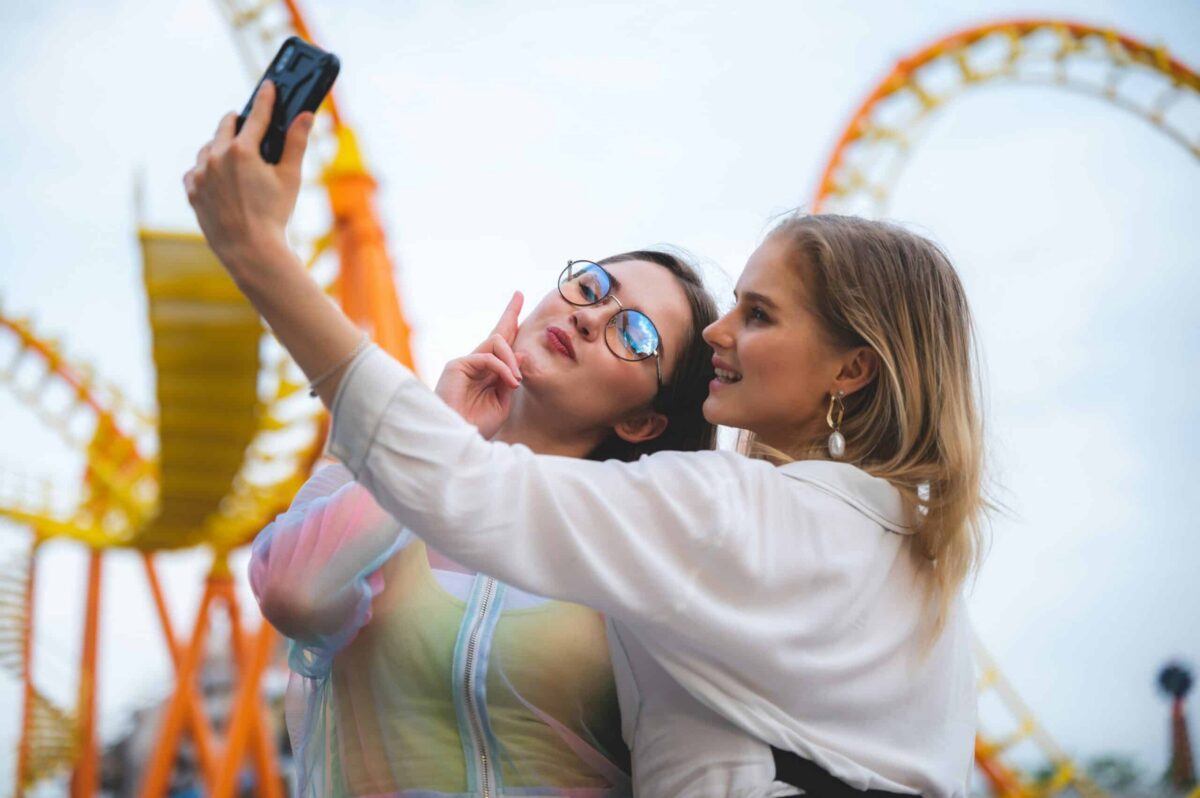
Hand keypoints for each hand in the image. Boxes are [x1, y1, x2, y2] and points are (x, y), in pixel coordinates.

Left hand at [183, 80, 312, 281]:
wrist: (249, 251)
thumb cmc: (274, 216)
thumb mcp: (290, 178)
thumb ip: (297, 143)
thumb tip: (306, 115)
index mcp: (243, 150)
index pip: (257, 115)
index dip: (266, 98)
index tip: (269, 86)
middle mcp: (216, 156)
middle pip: (225, 125)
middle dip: (238, 122)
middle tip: (248, 123)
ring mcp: (200, 173)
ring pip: (209, 148)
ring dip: (221, 147)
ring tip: (235, 157)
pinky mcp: (191, 189)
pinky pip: (196, 171)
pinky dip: (208, 170)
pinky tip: (221, 180)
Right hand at [436, 292, 524, 437]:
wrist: (458, 439)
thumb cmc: (477, 425)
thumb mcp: (501, 402)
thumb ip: (510, 379)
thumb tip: (522, 356)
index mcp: (487, 373)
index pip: (502, 345)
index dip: (511, 325)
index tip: (519, 304)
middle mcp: (475, 364)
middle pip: (496, 333)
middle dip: (509, 314)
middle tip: (518, 294)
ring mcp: (465, 363)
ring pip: (496, 342)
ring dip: (511, 359)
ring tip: (516, 380)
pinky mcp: (457, 365)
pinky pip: (487, 357)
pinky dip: (502, 368)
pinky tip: (510, 381)